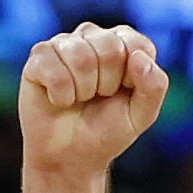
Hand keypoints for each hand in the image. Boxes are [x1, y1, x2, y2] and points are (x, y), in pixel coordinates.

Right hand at [19, 22, 168, 178]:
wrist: (71, 154)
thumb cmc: (108, 130)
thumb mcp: (141, 115)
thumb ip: (153, 87)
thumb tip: (139, 57)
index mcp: (125, 46)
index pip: (137, 44)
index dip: (132, 76)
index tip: (125, 92)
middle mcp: (94, 38)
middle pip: (110, 47)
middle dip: (108, 83)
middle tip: (100, 97)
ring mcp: (64, 44)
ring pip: (81, 56)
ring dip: (84, 89)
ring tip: (80, 98)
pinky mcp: (39, 55)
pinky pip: (54, 70)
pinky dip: (61, 95)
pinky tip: (60, 99)